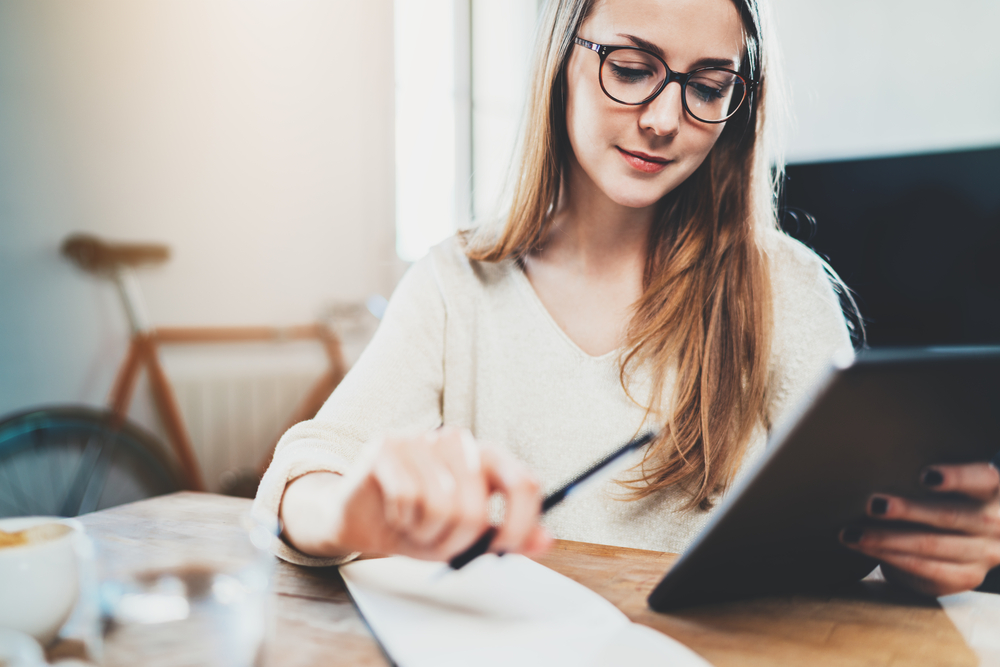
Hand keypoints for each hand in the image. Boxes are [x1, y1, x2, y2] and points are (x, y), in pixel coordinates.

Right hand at [280, 426, 551, 560]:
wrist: (358, 518)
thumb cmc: (416, 524)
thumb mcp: (466, 537)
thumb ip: (504, 537)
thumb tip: (545, 540)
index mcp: (486, 457)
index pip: (523, 482)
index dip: (519, 523)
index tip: (503, 549)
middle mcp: (457, 441)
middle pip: (476, 505)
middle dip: (457, 541)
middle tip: (438, 544)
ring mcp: (422, 438)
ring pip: (442, 504)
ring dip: (426, 533)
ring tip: (415, 527)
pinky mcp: (387, 445)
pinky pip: (407, 496)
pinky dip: (401, 519)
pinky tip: (394, 513)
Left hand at [840, 462, 999, 595]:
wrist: (963, 540)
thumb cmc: (945, 496)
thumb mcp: (949, 481)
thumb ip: (932, 473)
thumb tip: (879, 459)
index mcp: (994, 489)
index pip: (983, 478)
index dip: (957, 477)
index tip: (924, 475)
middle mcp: (996, 522)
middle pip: (951, 516)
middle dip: (908, 510)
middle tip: (872, 504)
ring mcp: (984, 553)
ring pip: (931, 545)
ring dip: (886, 538)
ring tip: (853, 532)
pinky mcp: (966, 576)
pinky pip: (924, 567)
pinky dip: (889, 556)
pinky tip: (863, 548)